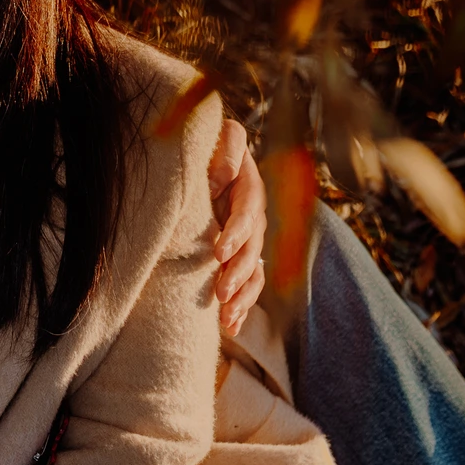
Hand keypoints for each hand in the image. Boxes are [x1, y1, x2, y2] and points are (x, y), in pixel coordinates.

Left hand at [209, 116, 266, 334]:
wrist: (211, 155)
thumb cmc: (211, 144)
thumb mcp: (221, 137)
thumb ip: (226, 151)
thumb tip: (221, 179)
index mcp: (249, 188)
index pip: (246, 213)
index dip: (235, 233)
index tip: (218, 253)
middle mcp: (253, 216)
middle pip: (252, 249)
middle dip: (238, 274)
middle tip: (220, 293)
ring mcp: (250, 238)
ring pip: (254, 271)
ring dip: (242, 296)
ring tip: (226, 317)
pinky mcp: (242, 254)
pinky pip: (248, 283)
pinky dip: (241, 305)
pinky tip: (230, 327)